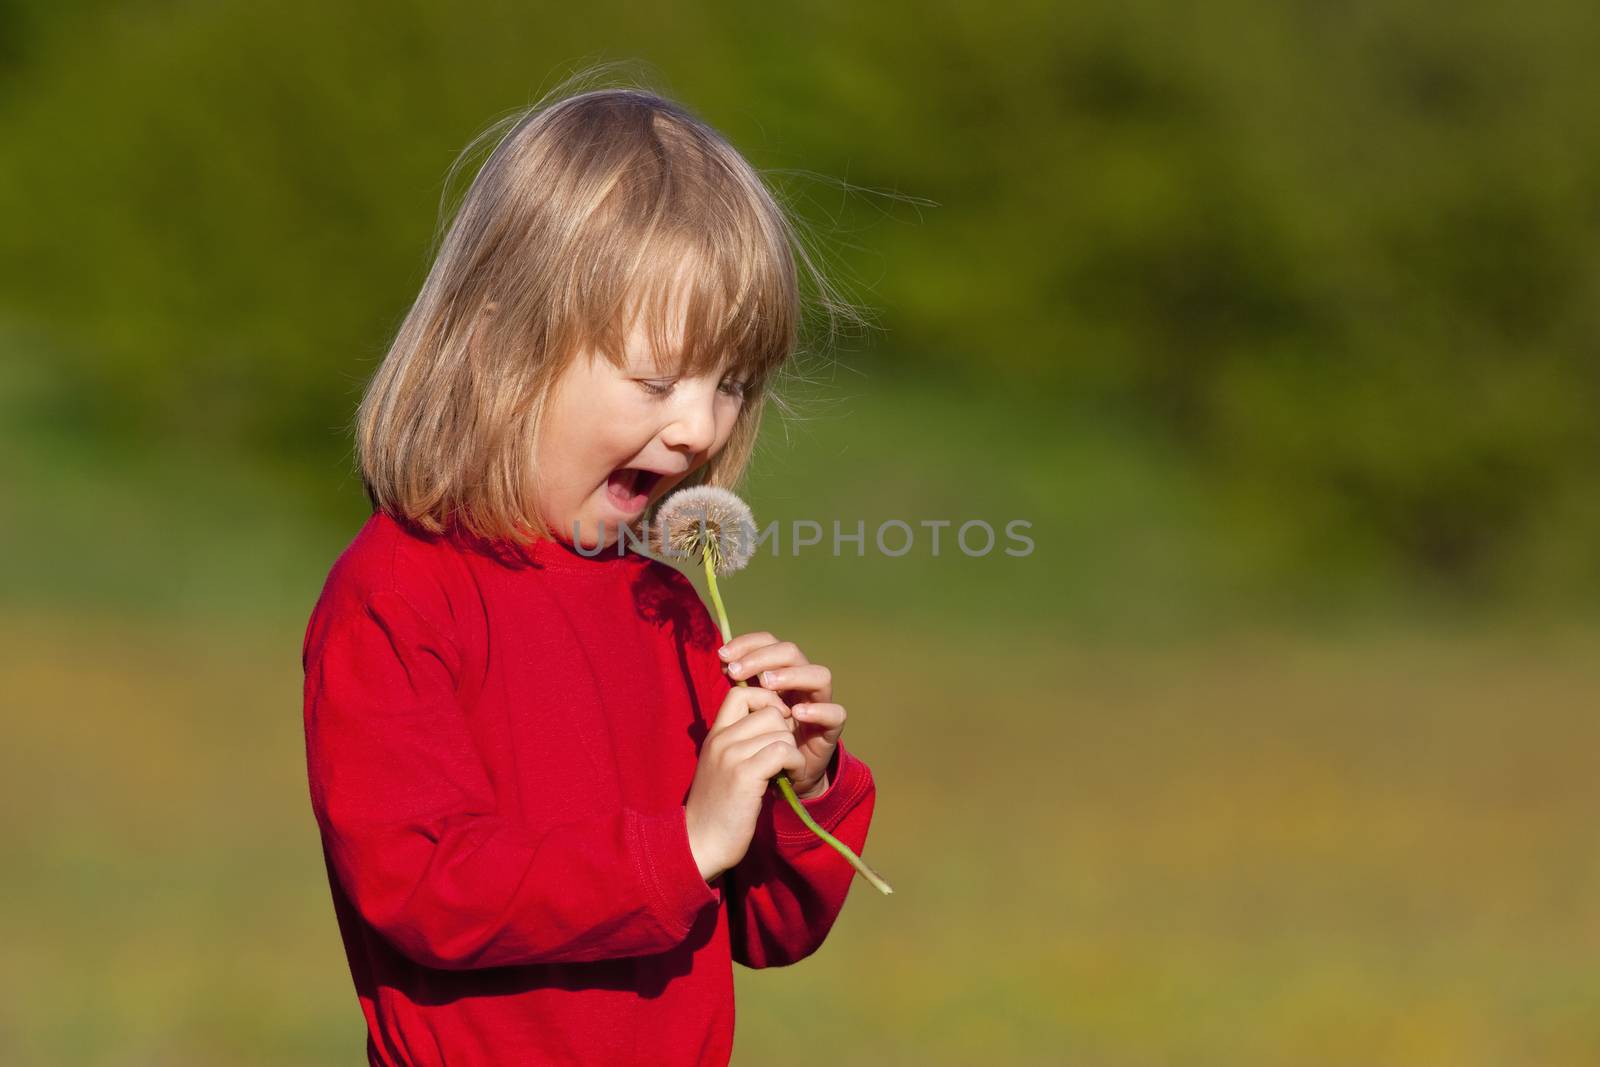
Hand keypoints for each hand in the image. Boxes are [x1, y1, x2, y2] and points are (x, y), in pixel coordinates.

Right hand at [683, 684, 804, 882]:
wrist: (700, 843)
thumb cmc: (717, 810)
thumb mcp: (721, 767)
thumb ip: (739, 745)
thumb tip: (774, 725)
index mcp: (714, 735)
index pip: (741, 693)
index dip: (766, 702)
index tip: (775, 728)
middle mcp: (721, 739)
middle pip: (770, 710)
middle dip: (786, 732)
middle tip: (783, 757)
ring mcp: (731, 755)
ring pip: (781, 730)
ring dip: (793, 751)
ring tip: (785, 772)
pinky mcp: (745, 774)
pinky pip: (784, 751)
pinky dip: (795, 763)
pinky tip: (788, 779)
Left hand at [718, 632, 844, 799]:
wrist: (782, 778)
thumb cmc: (763, 740)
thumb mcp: (747, 710)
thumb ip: (740, 687)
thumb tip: (725, 661)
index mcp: (781, 673)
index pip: (769, 643)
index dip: (748, 643)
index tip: (723, 655)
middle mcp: (803, 683)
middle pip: (792, 653)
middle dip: (763, 657)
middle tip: (738, 671)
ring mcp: (820, 703)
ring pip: (820, 675)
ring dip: (792, 676)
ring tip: (767, 684)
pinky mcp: (831, 729)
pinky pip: (836, 713)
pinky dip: (817, 710)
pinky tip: (796, 714)